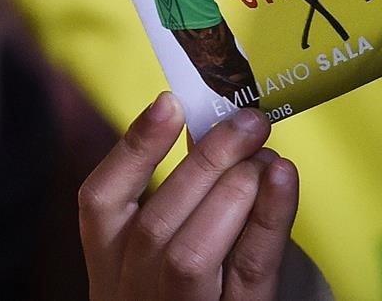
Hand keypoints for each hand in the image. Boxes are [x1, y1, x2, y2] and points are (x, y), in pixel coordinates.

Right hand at [79, 93, 299, 299]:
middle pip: (152, 225)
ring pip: (188, 254)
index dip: (130, 150)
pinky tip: (283, 177)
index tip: (169, 102)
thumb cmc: (210, 299)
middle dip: (202, 162)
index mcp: (110, 275)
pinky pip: (250, 273)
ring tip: (262, 151)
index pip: (98, 205)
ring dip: (228, 191)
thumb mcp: (180, 256)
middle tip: (247, 119)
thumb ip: (191, 203)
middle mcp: (131, 300)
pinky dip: (268, 219)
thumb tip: (217, 129)